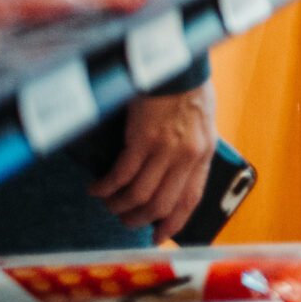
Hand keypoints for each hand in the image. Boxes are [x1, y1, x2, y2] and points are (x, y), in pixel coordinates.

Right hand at [91, 84, 217, 241]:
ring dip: (119, 206)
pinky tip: (96, 188)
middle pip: (162, 204)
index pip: (191, 199)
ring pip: (140, 195)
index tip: (159, 237)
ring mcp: (166, 149)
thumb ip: (190, 150)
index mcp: (204, 153)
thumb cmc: (186, 90)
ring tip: (107, 204)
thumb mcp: (200, 124)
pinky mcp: (143, 139)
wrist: (175, 64)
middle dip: (139, 219)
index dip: (174, 222)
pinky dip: (106, 187)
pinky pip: (121, 176)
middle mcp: (188, 156)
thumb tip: (172, 178)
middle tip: (123, 220)